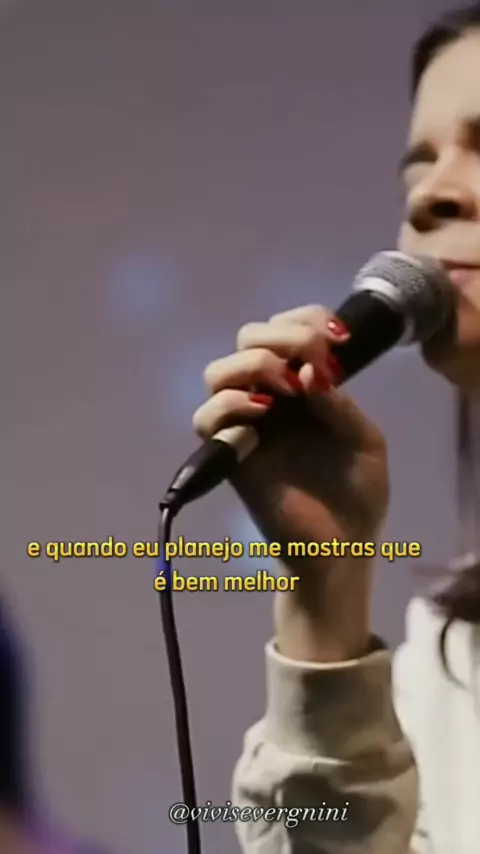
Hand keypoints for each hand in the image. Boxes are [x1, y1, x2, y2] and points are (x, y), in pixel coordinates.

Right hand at [193, 305, 388, 659]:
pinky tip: (266, 414)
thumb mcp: (365, 441)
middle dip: (280, 336)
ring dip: (253, 365)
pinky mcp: (230, 455)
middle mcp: (270, 397)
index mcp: (304, 385)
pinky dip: (230, 405)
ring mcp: (246, 424)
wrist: (342, 548)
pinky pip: (207, 418)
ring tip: (288, 387)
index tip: (336, 338)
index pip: (287, 329)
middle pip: (248, 338)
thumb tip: (310, 371)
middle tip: (313, 360)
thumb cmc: (358, 494)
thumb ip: (338, 403)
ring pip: (219, 371)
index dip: (305, 320)